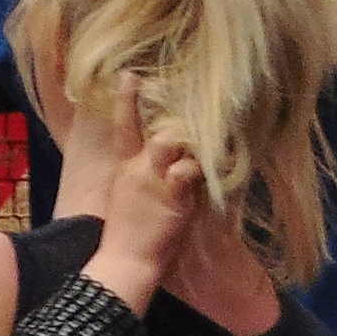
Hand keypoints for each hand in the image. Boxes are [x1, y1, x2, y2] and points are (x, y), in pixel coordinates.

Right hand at [75, 77, 205, 315]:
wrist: (124, 260)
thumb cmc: (130, 236)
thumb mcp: (131, 199)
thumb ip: (145, 178)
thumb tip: (172, 165)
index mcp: (126, 168)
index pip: (123, 126)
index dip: (125, 100)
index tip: (129, 75)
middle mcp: (137, 167)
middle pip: (159, 129)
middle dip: (181, 125)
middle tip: (201, 121)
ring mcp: (153, 179)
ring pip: (172, 140)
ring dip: (192, 142)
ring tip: (210, 146)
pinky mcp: (170, 194)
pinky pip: (189, 168)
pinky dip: (201, 167)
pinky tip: (212, 171)